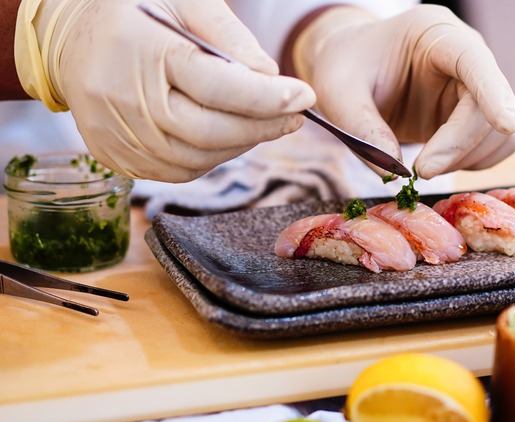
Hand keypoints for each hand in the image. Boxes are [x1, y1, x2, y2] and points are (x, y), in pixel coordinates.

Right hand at [15, 0, 314, 181]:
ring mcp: (117, 134)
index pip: (218, 86)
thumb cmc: (135, 13)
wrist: (69, 37)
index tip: (304, 97)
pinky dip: (212, 157)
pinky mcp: (116, 157)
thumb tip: (273, 80)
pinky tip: (225, 135)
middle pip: (211, 131)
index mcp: (144, 51)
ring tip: (263, 122)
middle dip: (263, 127)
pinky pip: (178, 171)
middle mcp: (125, 99)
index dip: (267, 98)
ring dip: (241, 144)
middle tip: (294, 116)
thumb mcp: (185, 1)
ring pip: (198, 158)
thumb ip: (231, 37)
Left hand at [292, 4, 514, 178]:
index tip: (505, 123)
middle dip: (458, 146)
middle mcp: (465, 57)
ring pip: (498, 133)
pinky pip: (493, 147)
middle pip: (488, 107)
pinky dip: (470, 164)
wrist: (351, 68)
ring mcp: (474, 87)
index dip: (493, 92)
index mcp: (433, 34)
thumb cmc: (345, 66)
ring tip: (420, 167)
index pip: (475, 60)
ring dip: (464, 159)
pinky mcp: (473, 116)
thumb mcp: (337, 91)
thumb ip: (361, 128)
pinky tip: (437, 164)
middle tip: (421, 172)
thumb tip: (395, 172)